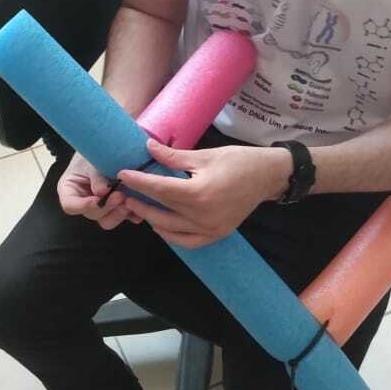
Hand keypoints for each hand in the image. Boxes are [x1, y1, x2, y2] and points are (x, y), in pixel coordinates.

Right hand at [57, 152, 142, 229]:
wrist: (108, 146)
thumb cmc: (94, 152)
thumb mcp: (91, 160)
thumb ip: (96, 176)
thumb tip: (102, 192)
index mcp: (70, 191)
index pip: (70, 206)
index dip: (83, 206)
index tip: (97, 199)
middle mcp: (84, 203)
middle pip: (92, 214)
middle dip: (107, 207)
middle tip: (120, 195)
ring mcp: (101, 208)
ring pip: (107, 221)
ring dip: (119, 213)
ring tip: (129, 200)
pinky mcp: (117, 208)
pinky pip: (124, 217)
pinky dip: (132, 214)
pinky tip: (139, 207)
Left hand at [118, 138, 291, 247]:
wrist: (268, 176)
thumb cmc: (238, 161)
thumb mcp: (204, 155)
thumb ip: (173, 157)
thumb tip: (148, 147)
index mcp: (199, 193)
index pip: (159, 189)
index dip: (139, 182)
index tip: (123, 174)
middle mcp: (203, 215)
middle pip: (162, 211)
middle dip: (140, 201)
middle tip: (125, 192)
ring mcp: (210, 228)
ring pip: (170, 229)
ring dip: (151, 218)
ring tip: (139, 207)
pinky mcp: (217, 234)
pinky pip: (188, 242)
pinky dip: (172, 236)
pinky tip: (160, 226)